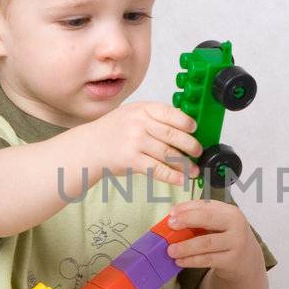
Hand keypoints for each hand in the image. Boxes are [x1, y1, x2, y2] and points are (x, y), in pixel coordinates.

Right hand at [79, 101, 202, 187]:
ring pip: (168, 154)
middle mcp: (139, 123)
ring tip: (194, 170)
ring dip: (185, 165)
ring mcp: (135, 142)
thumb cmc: (113, 131)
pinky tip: (181, 180)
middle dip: (191, 146)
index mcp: (142, 109)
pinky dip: (172, 176)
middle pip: (174, 135)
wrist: (89, 146)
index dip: (187, 123)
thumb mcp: (132, 114)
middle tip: (198, 152)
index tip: (195, 130)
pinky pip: (157, 169)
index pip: (171, 114)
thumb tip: (185, 125)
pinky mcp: (131, 160)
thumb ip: (155, 117)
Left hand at [165, 199, 262, 280]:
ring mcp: (236, 243)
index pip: (206, 205)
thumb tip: (174, 218)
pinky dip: (191, 260)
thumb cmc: (227, 238)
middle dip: (187, 220)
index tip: (172, 213)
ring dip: (185, 246)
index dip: (187, 208)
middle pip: (208, 219)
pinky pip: (207, 259)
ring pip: (206, 243)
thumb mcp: (219, 225)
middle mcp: (236, 224)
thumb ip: (200, 219)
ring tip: (171, 250)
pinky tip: (180, 261)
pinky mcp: (232, 260)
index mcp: (229, 211)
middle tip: (171, 225)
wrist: (246, 260)